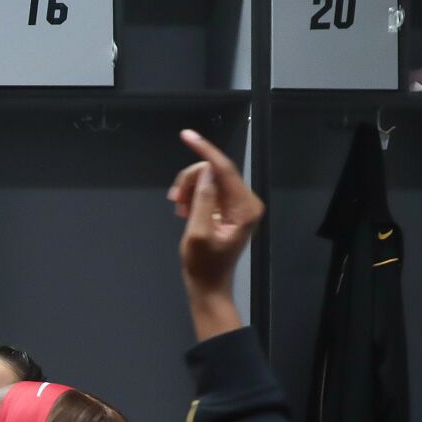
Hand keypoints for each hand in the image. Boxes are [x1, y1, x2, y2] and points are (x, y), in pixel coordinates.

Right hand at [168, 129, 261, 293]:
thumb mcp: (198, 233)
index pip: (225, 169)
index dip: (204, 150)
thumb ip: (202, 199)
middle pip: (214, 172)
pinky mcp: (228, 209)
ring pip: (208, 179)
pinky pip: (208, 190)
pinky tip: (184, 210)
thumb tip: (205, 170)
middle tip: (176, 200)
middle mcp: (246, 203)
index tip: (186, 135)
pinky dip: (193, 196)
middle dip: (191, 180)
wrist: (208, 286)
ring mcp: (238, 206)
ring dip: (190, 189)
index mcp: (245, 208)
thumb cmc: (203, 266)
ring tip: (179, 209)